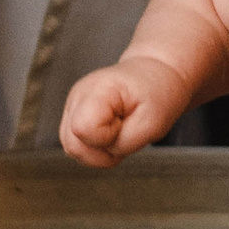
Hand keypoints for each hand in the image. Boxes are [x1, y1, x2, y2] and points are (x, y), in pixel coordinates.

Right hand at [61, 62, 179, 166]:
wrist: (153, 77)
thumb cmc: (155, 94)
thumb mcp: (152, 123)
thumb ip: (124, 143)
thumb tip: (103, 152)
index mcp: (97, 89)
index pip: (83, 128)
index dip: (106, 138)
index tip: (124, 124)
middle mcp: (78, 96)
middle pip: (73, 145)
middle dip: (102, 152)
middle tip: (124, 133)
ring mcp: (72, 106)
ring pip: (73, 148)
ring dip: (99, 151)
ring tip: (119, 132)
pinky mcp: (72, 116)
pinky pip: (78, 146)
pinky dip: (96, 148)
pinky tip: (110, 133)